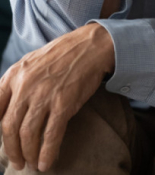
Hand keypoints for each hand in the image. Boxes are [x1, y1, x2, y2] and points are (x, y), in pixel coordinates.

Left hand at [0, 23, 114, 171]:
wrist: (91, 45)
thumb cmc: (63, 53)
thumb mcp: (32, 61)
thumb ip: (17, 83)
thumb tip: (7, 109)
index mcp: (14, 75)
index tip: (3, 142)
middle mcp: (25, 86)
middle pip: (9, 127)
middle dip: (12, 150)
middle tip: (17, 161)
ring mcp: (45, 95)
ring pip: (27, 134)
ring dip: (28, 154)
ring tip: (31, 163)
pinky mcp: (64, 103)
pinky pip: (51, 135)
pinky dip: (47, 153)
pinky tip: (47, 163)